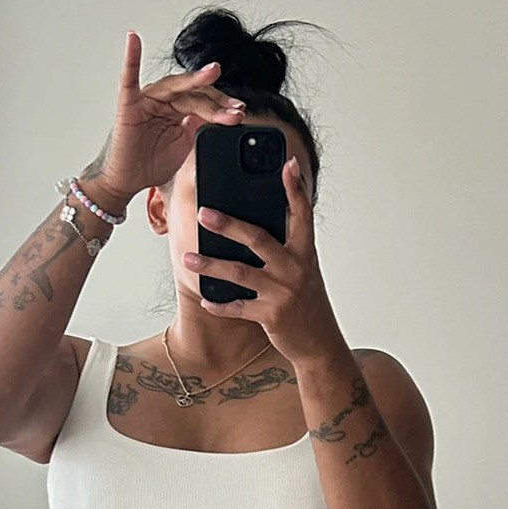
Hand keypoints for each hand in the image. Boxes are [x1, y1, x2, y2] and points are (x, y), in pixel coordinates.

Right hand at [87, 28, 248, 205]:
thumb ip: (199, 128)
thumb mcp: (184, 145)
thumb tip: (222, 118)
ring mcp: (147, 99)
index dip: (222, 108)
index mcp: (178, 108)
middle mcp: (164, 99)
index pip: (203, 102)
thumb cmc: (150, 163)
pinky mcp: (129, 104)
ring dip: (195, 79)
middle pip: (194, 94)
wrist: (127, 180)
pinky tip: (133, 40)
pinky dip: (131, 58)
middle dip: (217, 100)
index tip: (240, 113)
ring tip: (213, 71)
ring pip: (175, 87)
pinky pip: (129, 79)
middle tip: (236, 106)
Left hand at [183, 157, 341, 367]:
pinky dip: (220, 304)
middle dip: (228, 225)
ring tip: (188, 259)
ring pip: (240, 273)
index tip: (288, 165)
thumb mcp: (303, 270)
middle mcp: (295, 268)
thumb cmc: (306, 303)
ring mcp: (282, 292)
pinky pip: (238, 307)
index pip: (302, 214)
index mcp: (304, 252)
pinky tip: (205, 299)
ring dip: (211, 265)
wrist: (319, 343)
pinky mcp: (272, 316)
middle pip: (258, 238)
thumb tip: (252, 229)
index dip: (295, 189)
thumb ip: (285, 249)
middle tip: (204, 213)